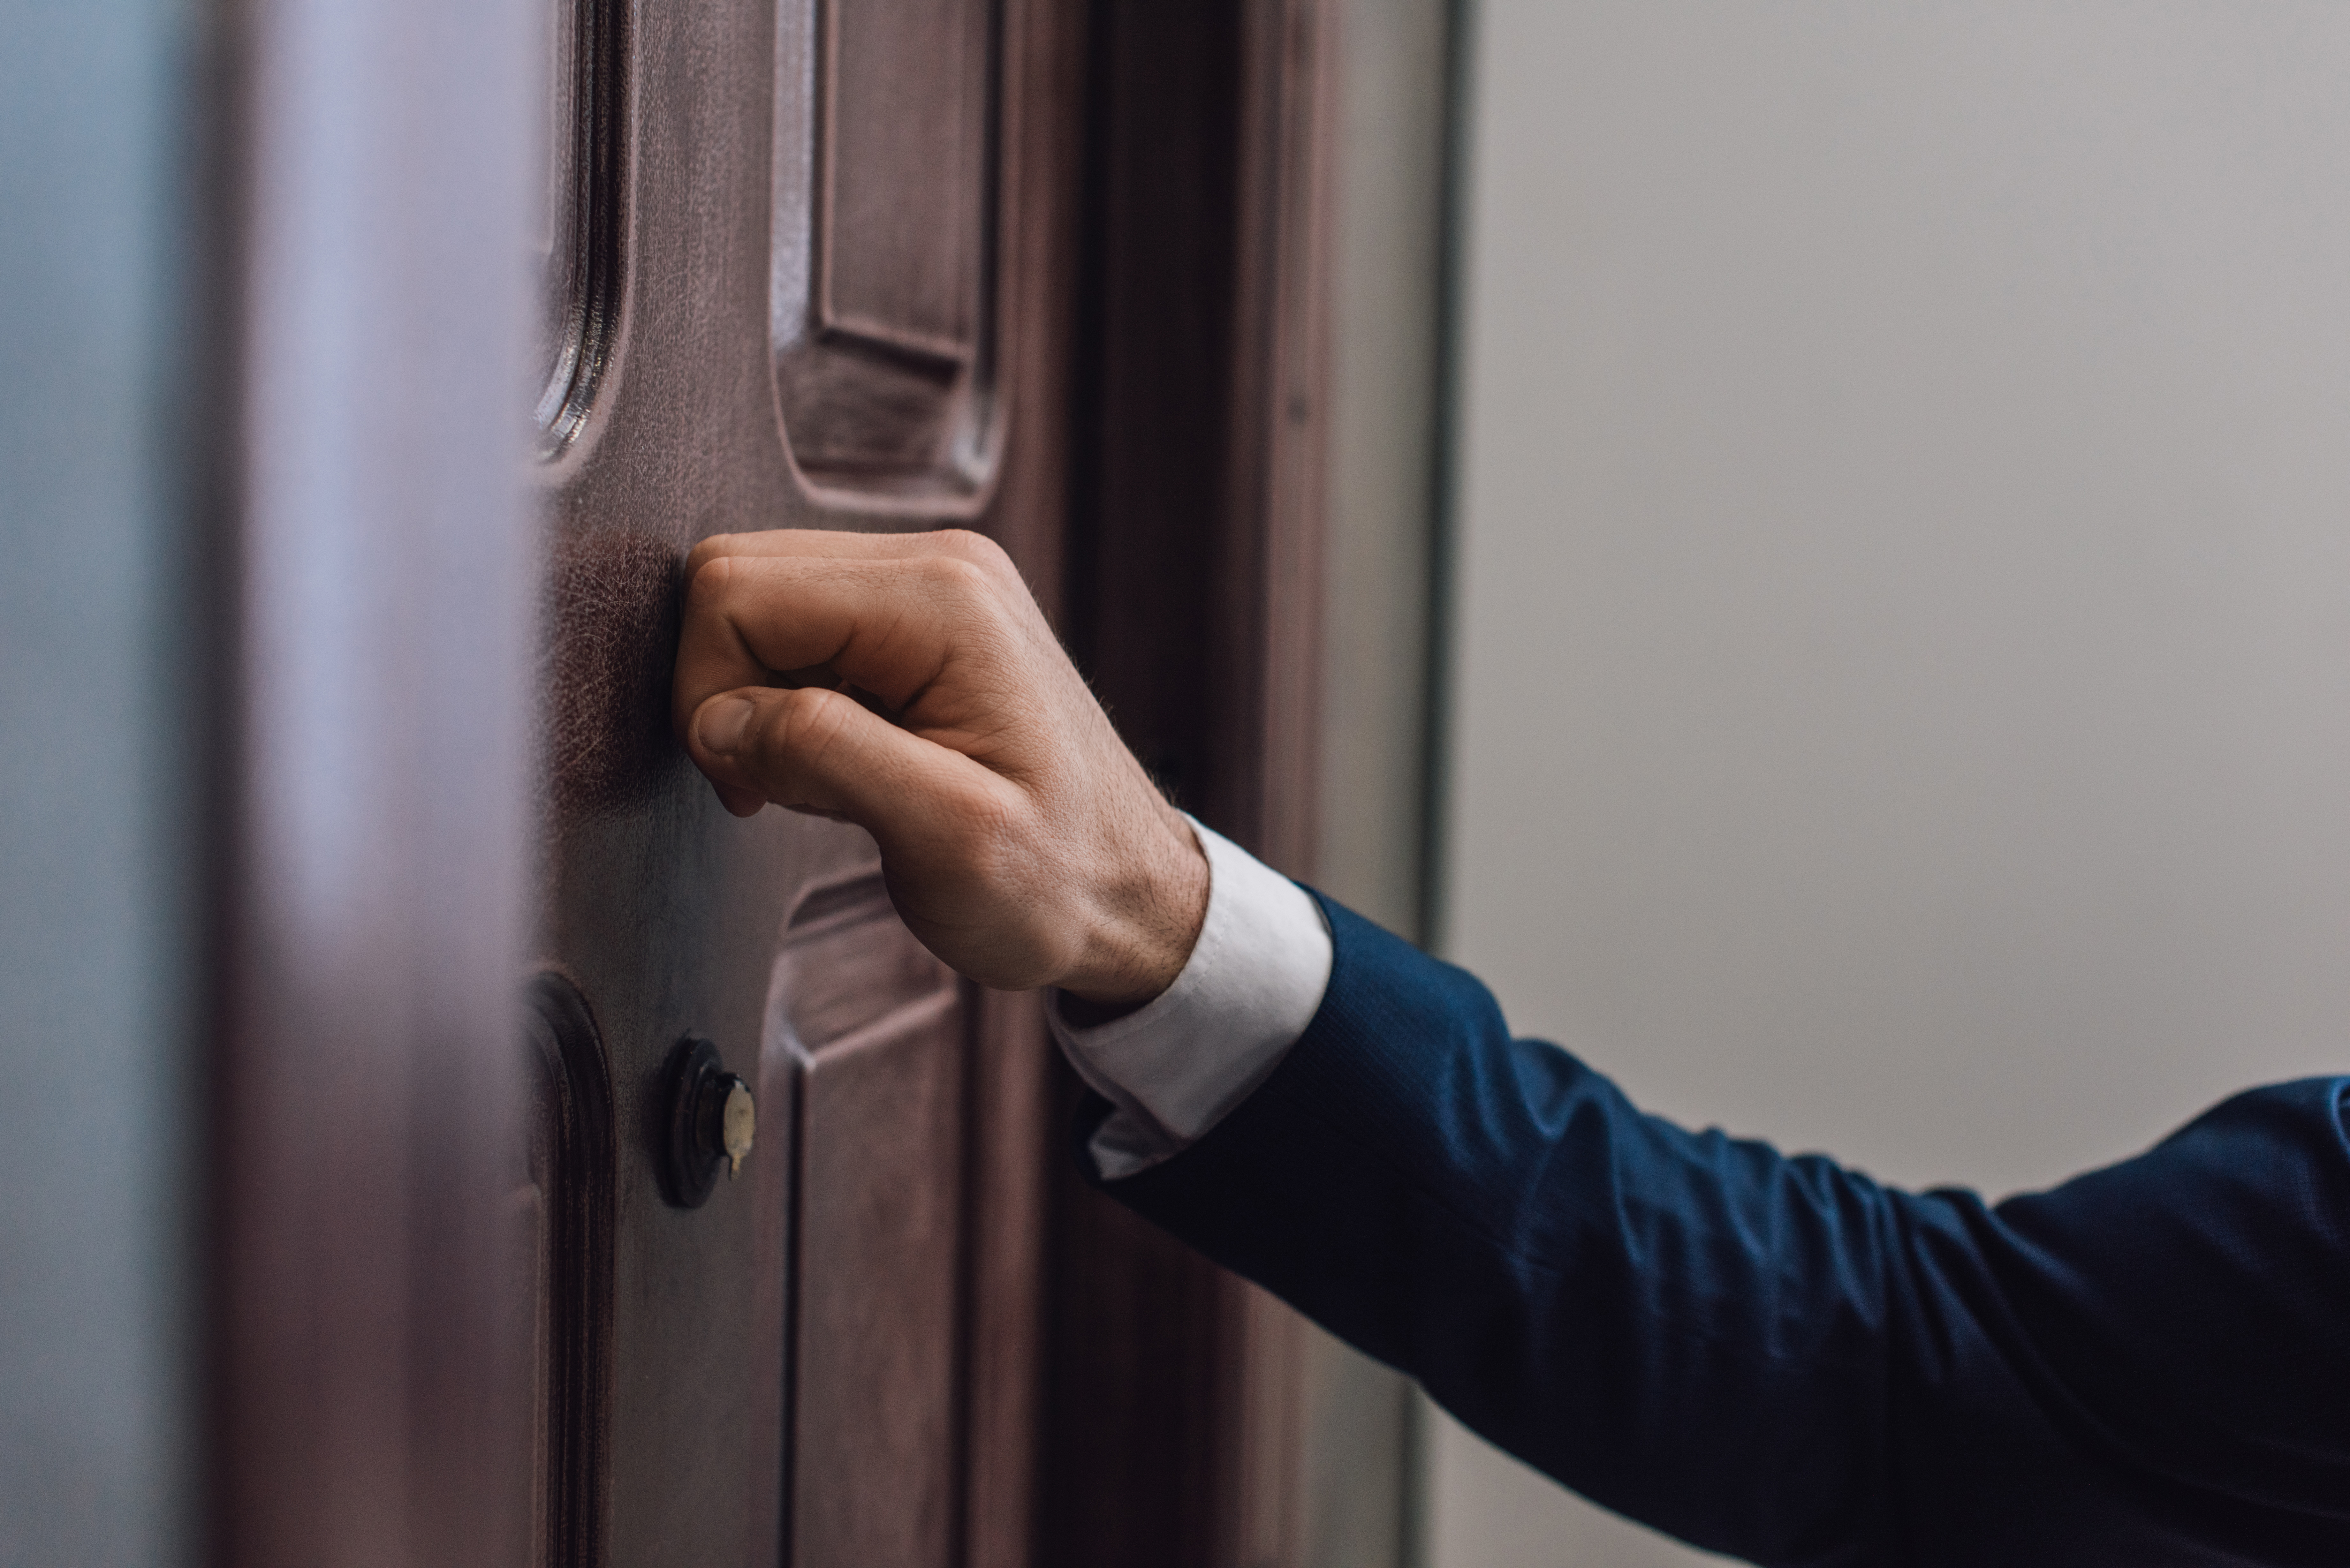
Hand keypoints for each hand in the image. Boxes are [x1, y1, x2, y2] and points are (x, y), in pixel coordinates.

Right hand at [672, 528, 1207, 1005]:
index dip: (709, 693)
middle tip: (780, 786)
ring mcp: (933, 587)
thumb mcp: (949, 837)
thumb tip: (722, 719)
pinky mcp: (922, 621)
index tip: (752, 784)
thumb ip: (829, 757)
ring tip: (828, 783)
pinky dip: (795, 704)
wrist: (1130, 892)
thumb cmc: (1061, 881)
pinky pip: (805, 632)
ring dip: (762, 703)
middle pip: (740, 579)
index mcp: (941, 599)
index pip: (736, 590)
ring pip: (764, 604)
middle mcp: (938, 566)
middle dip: (728, 691)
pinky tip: (845, 763)